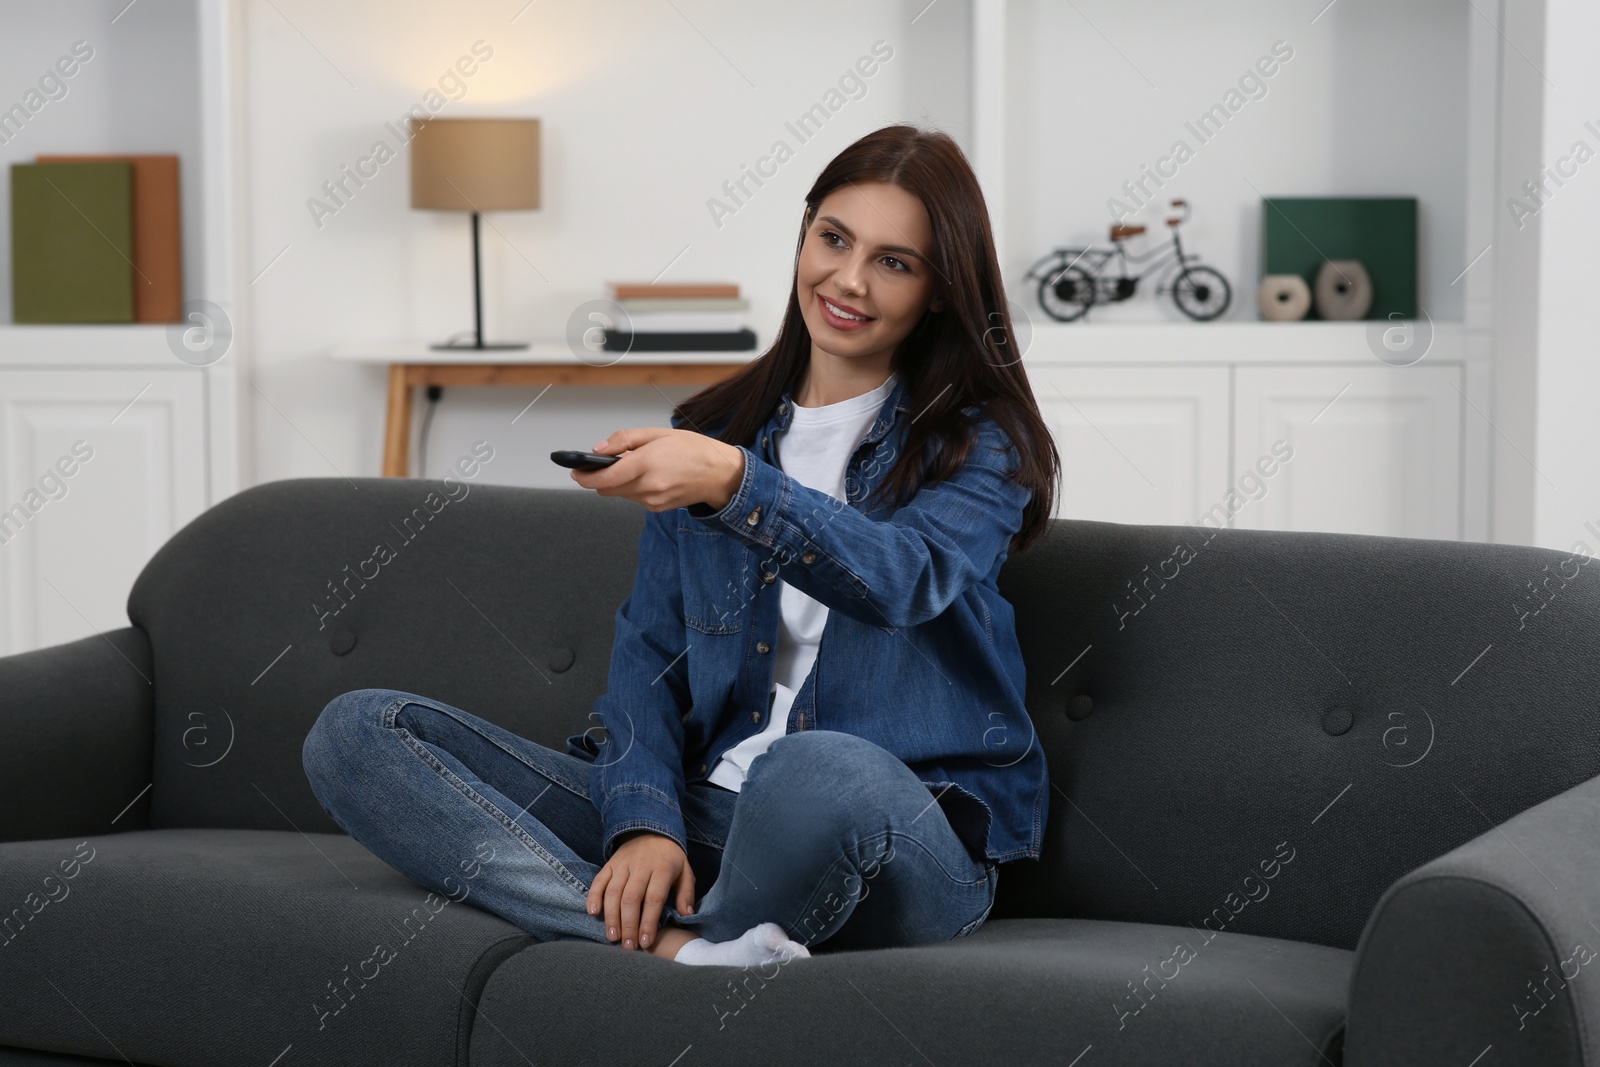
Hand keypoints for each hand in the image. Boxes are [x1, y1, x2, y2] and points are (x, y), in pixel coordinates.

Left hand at [570, 427, 743, 512]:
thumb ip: (624, 440)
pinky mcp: (657, 508)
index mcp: (647, 463)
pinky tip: (649, 476)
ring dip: (618, 482)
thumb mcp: (657, 433)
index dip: (585, 477)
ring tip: (636, 465)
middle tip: (604, 463)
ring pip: (620, 494)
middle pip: (607, 489)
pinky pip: (634, 498)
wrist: (720, 474)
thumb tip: (598, 450)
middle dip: (600, 478)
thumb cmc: (693, 450)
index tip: (574, 471)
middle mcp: (649, 486)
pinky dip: (633, 488)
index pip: (605, 478)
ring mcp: (653, 500)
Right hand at [585, 829, 695, 949]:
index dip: (648, 922)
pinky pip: (599, 880)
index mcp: (662, 869)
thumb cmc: (670, 858)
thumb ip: (686, 893)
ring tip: (613, 937)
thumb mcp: (685, 871)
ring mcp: (623, 864)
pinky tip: (593, 913)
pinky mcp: (610, 864)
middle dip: (628, 925)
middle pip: (631, 898)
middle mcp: (641, 866)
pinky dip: (594, 896)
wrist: (651, 829)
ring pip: (613, 892)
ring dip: (611, 916)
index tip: (646, 942)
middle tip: (627, 946)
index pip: (654, 898)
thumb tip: (686, 915)